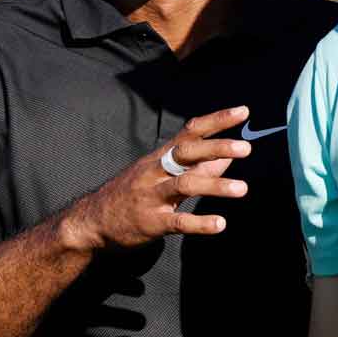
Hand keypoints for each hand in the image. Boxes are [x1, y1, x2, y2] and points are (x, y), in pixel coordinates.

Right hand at [58, 106, 252, 250]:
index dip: (217, 120)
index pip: (191, 131)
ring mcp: (152, 196)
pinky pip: (177, 221)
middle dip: (216, 147)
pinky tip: (220, 224)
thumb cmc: (134, 194)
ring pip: (184, 185)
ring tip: (242, 188)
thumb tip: (230, 156)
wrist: (92, 220)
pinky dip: (199, 223)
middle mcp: (156, 171)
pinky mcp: (151, 222)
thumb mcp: (163, 175)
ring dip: (214, 186)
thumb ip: (199, 167)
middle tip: (245, 147)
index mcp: (161, 157)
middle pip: (187, 153)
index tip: (243, 112)